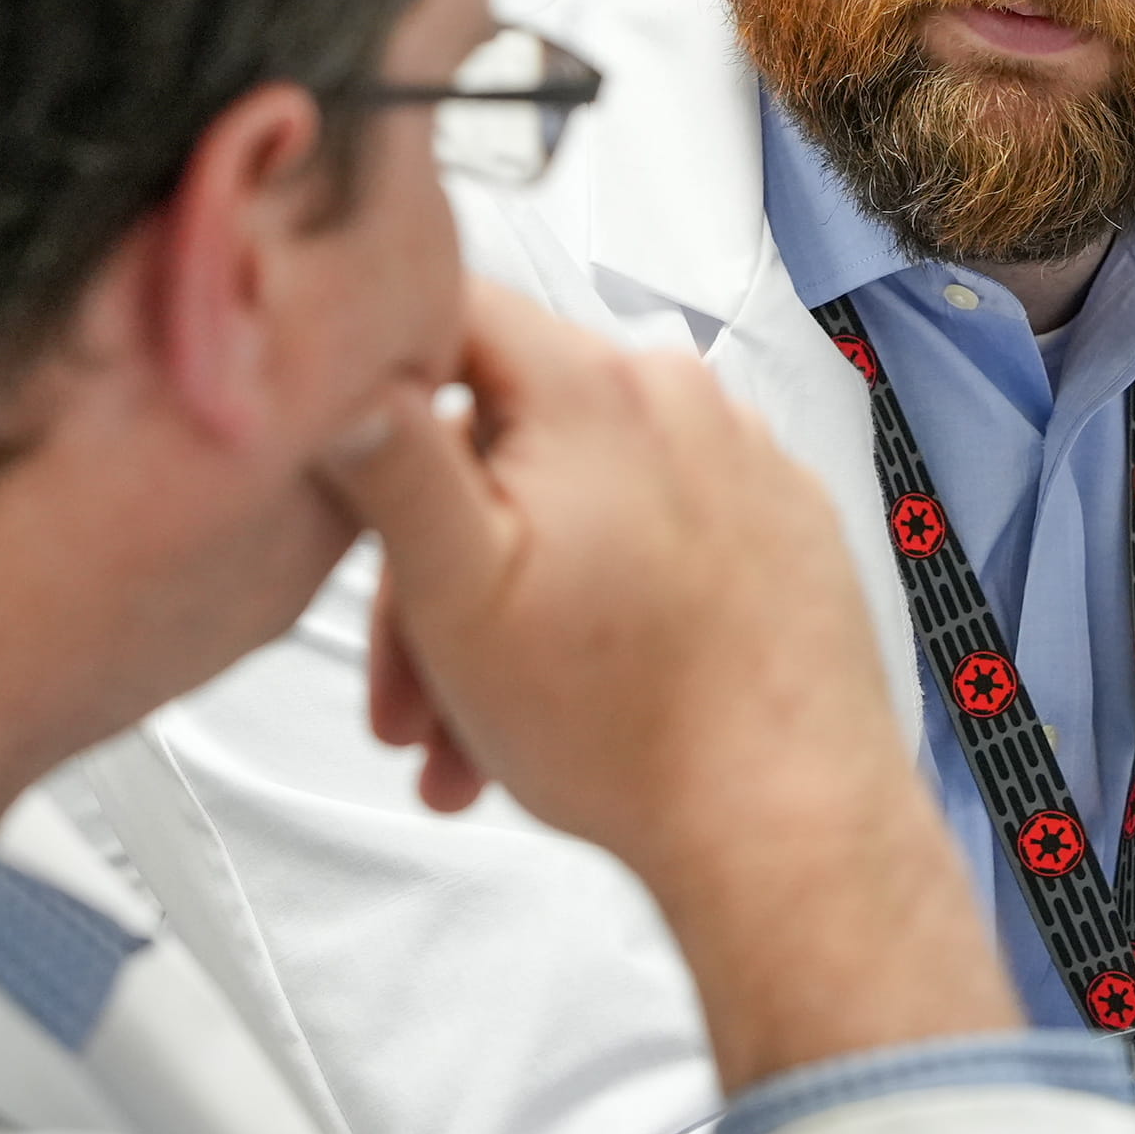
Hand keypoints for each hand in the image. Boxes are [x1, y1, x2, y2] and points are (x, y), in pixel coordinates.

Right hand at [318, 278, 1016, 1085]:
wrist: (788, 823)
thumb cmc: (626, 727)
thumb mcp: (456, 592)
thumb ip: (391, 460)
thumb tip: (347, 367)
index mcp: (592, 387)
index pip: (451, 310)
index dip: (375, 377)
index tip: (346, 461)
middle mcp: (679, 397)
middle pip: (503, 439)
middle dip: (434, 567)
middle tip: (407, 699)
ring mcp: (742, 458)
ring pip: (575, 501)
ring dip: (508, 608)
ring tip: (474, 741)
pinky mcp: (781, 522)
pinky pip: (656, 532)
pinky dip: (601, 602)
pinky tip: (573, 699)